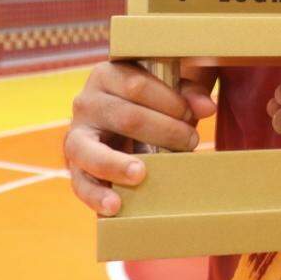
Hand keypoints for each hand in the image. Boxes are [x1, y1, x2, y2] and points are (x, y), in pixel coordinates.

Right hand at [64, 62, 215, 215]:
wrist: (119, 124)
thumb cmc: (148, 102)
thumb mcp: (165, 92)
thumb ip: (187, 94)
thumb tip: (207, 107)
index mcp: (108, 74)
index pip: (137, 85)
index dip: (169, 101)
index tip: (192, 116)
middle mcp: (86, 101)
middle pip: (126, 117)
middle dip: (163, 131)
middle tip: (190, 142)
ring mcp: (75, 134)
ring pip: (92, 150)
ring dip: (118, 164)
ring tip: (141, 175)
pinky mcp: (73, 165)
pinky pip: (80, 183)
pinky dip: (96, 196)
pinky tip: (114, 206)